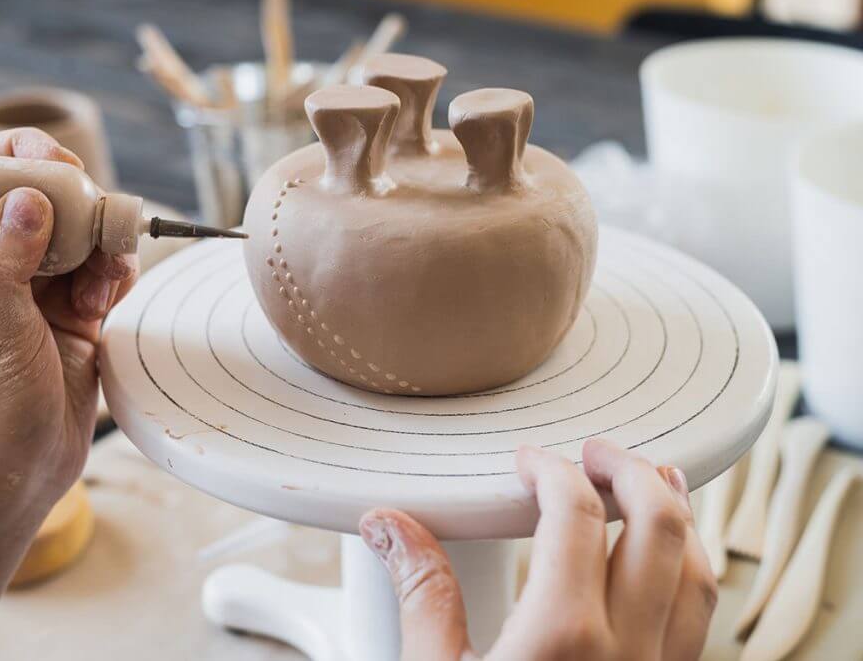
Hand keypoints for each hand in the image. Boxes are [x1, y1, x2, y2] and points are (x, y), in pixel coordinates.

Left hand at [0, 127, 137, 509]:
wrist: (16, 477)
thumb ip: (2, 266)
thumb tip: (27, 197)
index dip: (19, 158)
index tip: (59, 168)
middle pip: (42, 199)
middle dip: (78, 204)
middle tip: (97, 225)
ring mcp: (37, 290)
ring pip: (80, 235)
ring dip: (104, 246)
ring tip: (105, 284)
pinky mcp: (73, 315)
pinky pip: (103, 273)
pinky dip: (117, 276)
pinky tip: (113, 300)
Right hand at [359, 438, 716, 660]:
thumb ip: (421, 592)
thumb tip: (391, 526)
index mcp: (563, 636)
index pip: (575, 512)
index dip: (551, 469)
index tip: (529, 461)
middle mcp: (626, 651)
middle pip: (659, 525)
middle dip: (630, 470)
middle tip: (595, 452)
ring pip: (698, 572)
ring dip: (677, 515)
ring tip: (651, 481)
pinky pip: (700, 622)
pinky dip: (690, 571)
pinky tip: (666, 563)